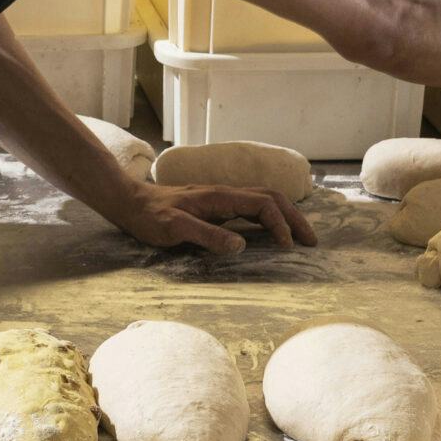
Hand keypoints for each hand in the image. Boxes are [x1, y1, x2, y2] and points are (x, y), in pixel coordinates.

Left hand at [111, 179, 317, 255]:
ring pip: (264, 200)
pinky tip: (273, 231)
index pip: (263, 204)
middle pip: (271, 198)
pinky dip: (271, 217)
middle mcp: (224, 193)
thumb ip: (206, 236)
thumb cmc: (148, 217)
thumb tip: (241, 245)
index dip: (279, 224)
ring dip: (286, 216)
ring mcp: (221, 198)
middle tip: (311, 241)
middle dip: (294, 217)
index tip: (286, 247)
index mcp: (219, 197)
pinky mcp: (216, 206)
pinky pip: (252, 207)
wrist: (129, 202)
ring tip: (300, 237)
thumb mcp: (173, 229)